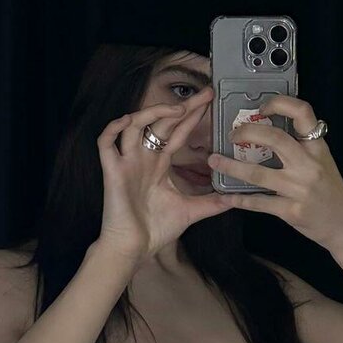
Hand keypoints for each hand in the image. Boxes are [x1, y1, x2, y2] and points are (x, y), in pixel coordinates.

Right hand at [96, 88, 229, 269]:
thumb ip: (212, 202)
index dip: (191, 116)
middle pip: (160, 122)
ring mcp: (127, 163)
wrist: (133, 249)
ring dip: (153, 112)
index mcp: (159, 165)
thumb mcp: (191, 211)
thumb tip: (236, 199)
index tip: (209, 101)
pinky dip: (114, 128)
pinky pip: (106, 142)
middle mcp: (143, 159)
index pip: (176, 132)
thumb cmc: (155, 231)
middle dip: (182, 106)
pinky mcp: (112, 171)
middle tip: (204, 94)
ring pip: (133, 124)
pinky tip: (129, 120)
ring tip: (177, 108)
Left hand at [207, 94, 342, 249]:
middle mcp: (309, 165)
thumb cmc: (330, 191)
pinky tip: (225, 196)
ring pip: (258, 174)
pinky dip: (239, 199)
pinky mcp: (291, 211)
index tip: (262, 108)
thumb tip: (270, 130)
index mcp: (317, 147)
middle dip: (248, 132)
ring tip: (214, 162)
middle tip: (232, 134)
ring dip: (231, 167)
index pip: (302, 112)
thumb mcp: (322, 161)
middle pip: (274, 139)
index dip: (279, 104)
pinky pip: (259, 203)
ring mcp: (299, 189)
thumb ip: (301, 146)